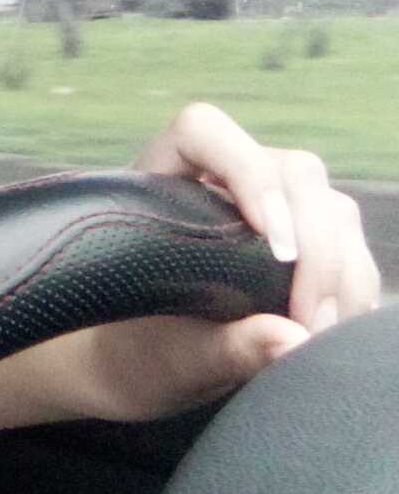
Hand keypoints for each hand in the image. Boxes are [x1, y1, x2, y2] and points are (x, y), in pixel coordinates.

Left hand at [66, 101, 384, 419]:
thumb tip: (293, 339)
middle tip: (307, 320)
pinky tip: (333, 329)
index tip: (273, 246)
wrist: (147, 363)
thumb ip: (225, 347)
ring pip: (333, 208)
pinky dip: (353, 288)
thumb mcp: (172, 355)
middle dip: (316, 248)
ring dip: (343, 272)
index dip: (247, 173)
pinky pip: (352, 247)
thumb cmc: (141, 349)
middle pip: (293, 173)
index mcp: (162, 184)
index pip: (202, 130)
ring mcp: (269, 205)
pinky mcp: (305, 238)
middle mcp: (222, 180)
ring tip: (319, 334)